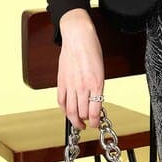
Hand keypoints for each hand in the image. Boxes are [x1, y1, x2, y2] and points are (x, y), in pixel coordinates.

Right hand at [57, 9, 104, 129]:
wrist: (78, 37)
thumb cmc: (91, 50)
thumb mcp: (101, 70)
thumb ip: (98, 87)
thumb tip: (96, 102)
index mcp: (96, 84)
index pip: (95, 111)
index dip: (95, 122)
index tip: (95, 124)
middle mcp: (83, 86)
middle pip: (82, 113)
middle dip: (86, 121)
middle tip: (87, 123)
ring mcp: (70, 85)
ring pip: (70, 111)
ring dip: (74, 120)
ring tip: (78, 123)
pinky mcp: (61, 81)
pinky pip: (61, 101)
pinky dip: (64, 109)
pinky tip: (67, 111)